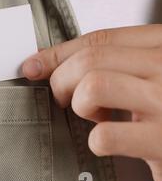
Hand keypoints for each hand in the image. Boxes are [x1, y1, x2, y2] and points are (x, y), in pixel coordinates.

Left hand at [22, 25, 161, 180]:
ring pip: (93, 87)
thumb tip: (43, 62)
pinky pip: (105, 135)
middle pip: (90, 60)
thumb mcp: (147, 72)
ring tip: (96, 116)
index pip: (100, 39)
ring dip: (80, 106)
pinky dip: (95, 141)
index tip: (32, 66)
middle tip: (63, 98)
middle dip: (61, 80)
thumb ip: (111, 61)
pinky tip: (109, 142)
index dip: (57, 52)